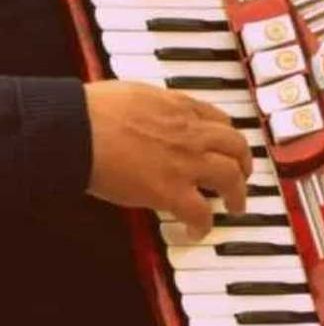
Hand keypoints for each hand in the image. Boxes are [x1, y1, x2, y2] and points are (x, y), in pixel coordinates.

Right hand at [85, 80, 251, 239]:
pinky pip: (201, 213)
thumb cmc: (91, 111)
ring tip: (235, 207)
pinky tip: (197, 232)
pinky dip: (203, 226)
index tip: (228, 144)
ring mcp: (185, 162)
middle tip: (242, 176)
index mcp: (179, 107)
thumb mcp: (134, 93)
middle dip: (244, 163)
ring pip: (231, 178)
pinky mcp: (171, 191)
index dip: (228, 135)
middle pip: (237, 146)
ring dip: (238, 195)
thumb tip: (151, 111)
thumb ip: (153, 104)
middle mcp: (190, 133)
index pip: (220, 119)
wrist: (76, 130)